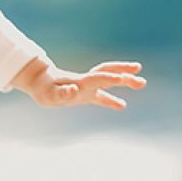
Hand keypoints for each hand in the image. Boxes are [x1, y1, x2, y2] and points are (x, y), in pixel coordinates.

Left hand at [13, 58, 145, 109]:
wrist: (40, 82)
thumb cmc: (44, 89)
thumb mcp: (49, 94)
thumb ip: (62, 93)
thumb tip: (73, 90)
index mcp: (79, 82)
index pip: (97, 78)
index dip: (107, 78)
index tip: (120, 78)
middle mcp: (86, 82)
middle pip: (108, 75)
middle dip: (124, 76)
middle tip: (141, 80)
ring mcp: (87, 87)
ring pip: (109, 80)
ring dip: (124, 79)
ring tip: (141, 82)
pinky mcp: (85, 94)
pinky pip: (102, 96)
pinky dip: (111, 100)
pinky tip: (122, 105)